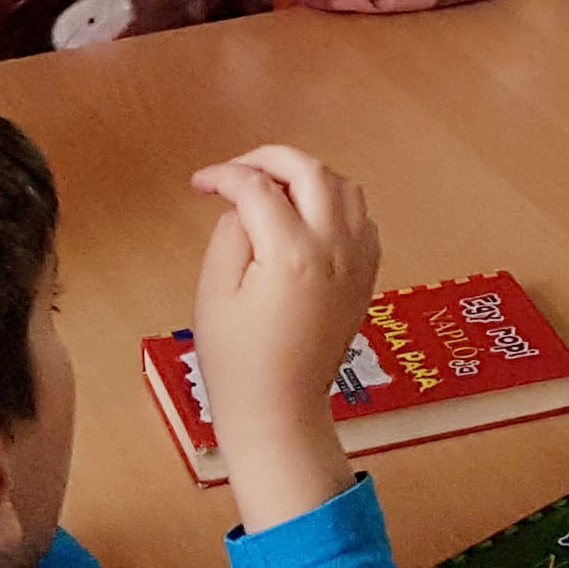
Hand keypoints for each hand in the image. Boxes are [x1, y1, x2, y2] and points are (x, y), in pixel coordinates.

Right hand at [188, 146, 381, 534]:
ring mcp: (358, 260)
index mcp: (292, 253)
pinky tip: (304, 217)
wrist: (280, 409)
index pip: (259, 187)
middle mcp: (335, 248)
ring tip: (270, 188)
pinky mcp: (368, 274)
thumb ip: (230, 234)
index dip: (225, 176)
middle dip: (269, 158)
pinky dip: (334, 201)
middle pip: (311, 170)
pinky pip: (361, 216)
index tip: (201, 183)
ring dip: (307, 175)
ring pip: (344, 186)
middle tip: (236, 170)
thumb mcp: (215, 293)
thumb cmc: (238, 361)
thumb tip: (245, 203)